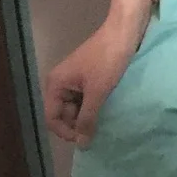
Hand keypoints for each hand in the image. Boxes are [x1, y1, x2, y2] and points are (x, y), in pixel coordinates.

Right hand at [44, 18, 143, 147]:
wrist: (124, 31)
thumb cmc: (108, 60)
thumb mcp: (98, 92)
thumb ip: (87, 118)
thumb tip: (81, 144)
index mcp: (56, 84)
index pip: (52, 118)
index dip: (66, 132)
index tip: (85, 139)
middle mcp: (60, 82)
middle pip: (63, 113)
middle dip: (77, 124)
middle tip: (97, 131)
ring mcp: (75, 80)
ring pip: (76, 107)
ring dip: (88, 116)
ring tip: (104, 123)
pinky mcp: (88, 77)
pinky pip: (86, 99)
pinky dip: (94, 106)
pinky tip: (107, 111)